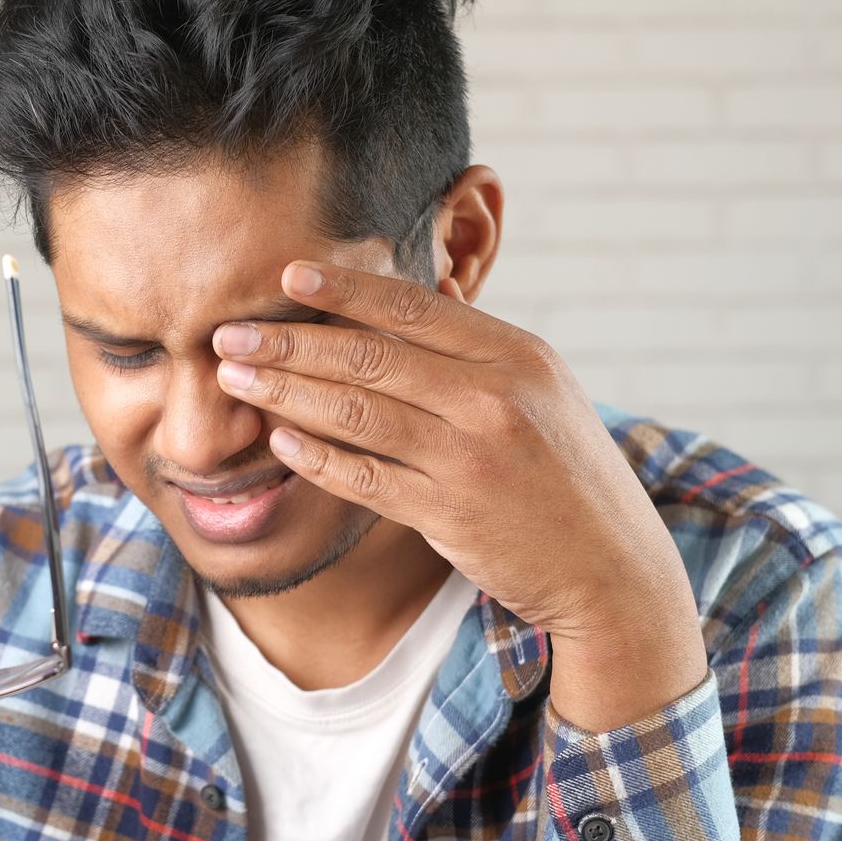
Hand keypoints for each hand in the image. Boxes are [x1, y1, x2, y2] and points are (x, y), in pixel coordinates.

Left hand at [213, 260, 708, 727]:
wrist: (612, 566)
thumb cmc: (563, 474)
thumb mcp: (538, 394)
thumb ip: (472, 356)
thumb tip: (394, 311)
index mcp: (516, 354)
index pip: (413, 308)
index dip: (345, 288)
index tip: (287, 274)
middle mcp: (494, 398)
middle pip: (369, 356)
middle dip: (289, 342)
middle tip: (230, 333)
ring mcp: (471, 458)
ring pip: (356, 413)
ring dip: (284, 393)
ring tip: (234, 379)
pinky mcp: (451, 515)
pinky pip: (365, 478)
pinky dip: (316, 457)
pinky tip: (279, 441)